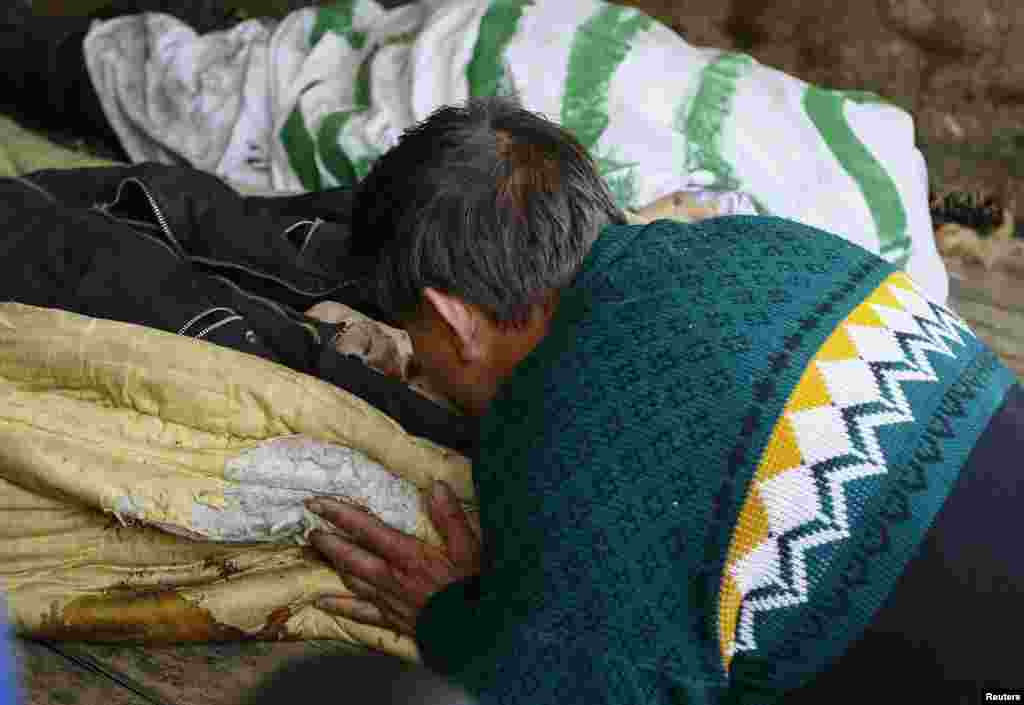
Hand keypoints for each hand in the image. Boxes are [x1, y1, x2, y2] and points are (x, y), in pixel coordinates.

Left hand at [305, 479, 480, 636]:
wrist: (471, 632)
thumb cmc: (470, 588)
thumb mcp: (469, 548)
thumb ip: (451, 517)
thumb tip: (436, 487)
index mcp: (408, 555)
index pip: (366, 529)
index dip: (340, 514)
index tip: (317, 503)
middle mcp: (391, 576)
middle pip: (350, 556)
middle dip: (327, 541)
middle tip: (310, 530)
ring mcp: (388, 600)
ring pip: (351, 580)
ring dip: (331, 565)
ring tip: (316, 553)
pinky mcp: (391, 618)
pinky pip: (359, 612)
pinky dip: (340, 606)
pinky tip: (323, 602)